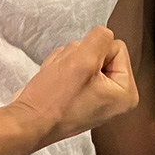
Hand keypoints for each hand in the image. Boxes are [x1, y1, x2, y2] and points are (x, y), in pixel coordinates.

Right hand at [10, 27, 138, 146]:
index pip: (116, 46)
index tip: (81, 70)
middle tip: (67, 76)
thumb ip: (99, 39)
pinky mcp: (78, 94)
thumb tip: (104, 34)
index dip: (94, 51)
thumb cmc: (55, 98)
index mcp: (125, 92)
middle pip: (98, 50)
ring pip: (82, 56)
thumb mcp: (82, 61)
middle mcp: (114, 95)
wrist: (29, 121)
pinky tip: (54, 83)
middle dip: (78, 57)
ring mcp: (95, 94)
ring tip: (59, 80)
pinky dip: (60, 69)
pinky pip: (72, 66)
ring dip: (66, 62)